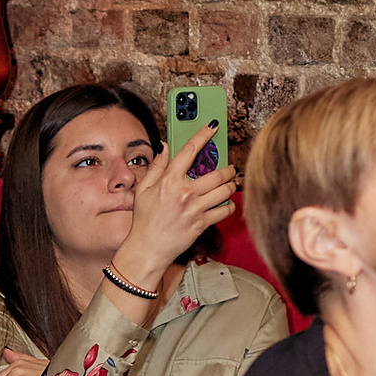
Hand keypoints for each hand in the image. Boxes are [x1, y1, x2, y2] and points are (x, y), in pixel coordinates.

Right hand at [118, 128, 239, 286]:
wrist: (148, 249)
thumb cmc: (144, 221)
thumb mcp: (144, 190)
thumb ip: (156, 166)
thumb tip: (164, 146)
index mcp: (169, 181)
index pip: (189, 151)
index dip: (203, 135)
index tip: (212, 126)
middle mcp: (184, 193)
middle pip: (217, 173)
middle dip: (228, 168)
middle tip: (231, 168)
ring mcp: (195, 209)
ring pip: (225, 190)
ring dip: (232, 185)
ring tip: (231, 184)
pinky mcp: (202, 224)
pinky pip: (225, 210)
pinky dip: (230, 205)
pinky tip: (226, 203)